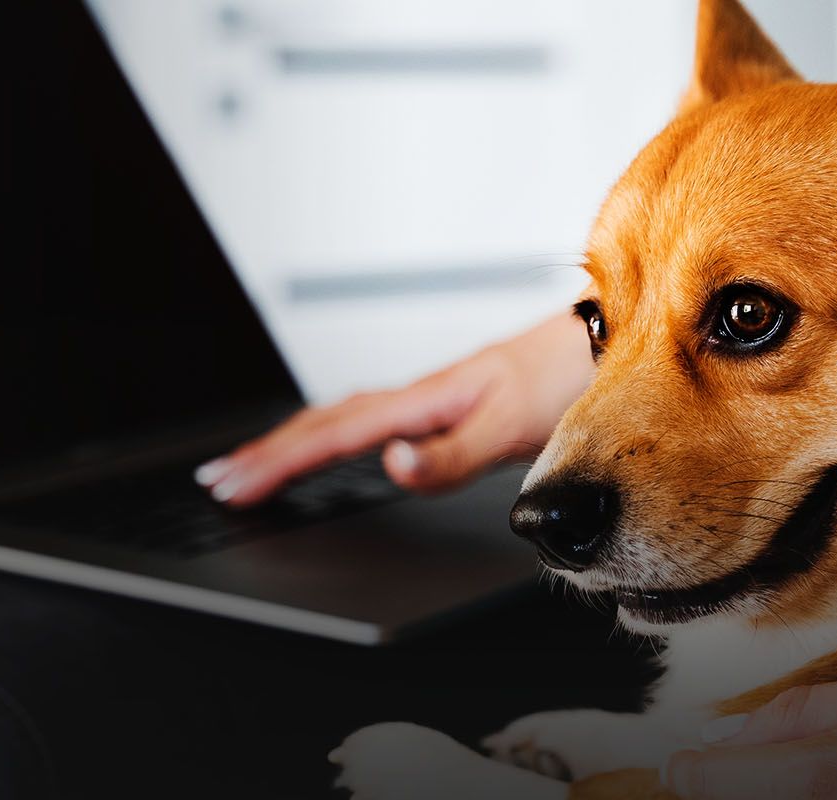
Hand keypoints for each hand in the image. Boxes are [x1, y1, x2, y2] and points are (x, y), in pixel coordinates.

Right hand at [196, 311, 593, 506]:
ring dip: (296, 442)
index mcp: (430, 399)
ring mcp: (438, 396)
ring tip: (256, 463)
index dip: (279, 461)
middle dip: (268, 452)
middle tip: (218, 481)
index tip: (234, 484)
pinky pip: (374, 417)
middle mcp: (426, 394)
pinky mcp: (455, 401)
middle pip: (327, 423)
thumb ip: (453, 453)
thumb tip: (392, 466)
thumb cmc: (573, 376)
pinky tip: (338, 443)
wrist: (618, 338)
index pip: (336, 436)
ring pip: (346, 418)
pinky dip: (337, 434)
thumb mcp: (515, 425)